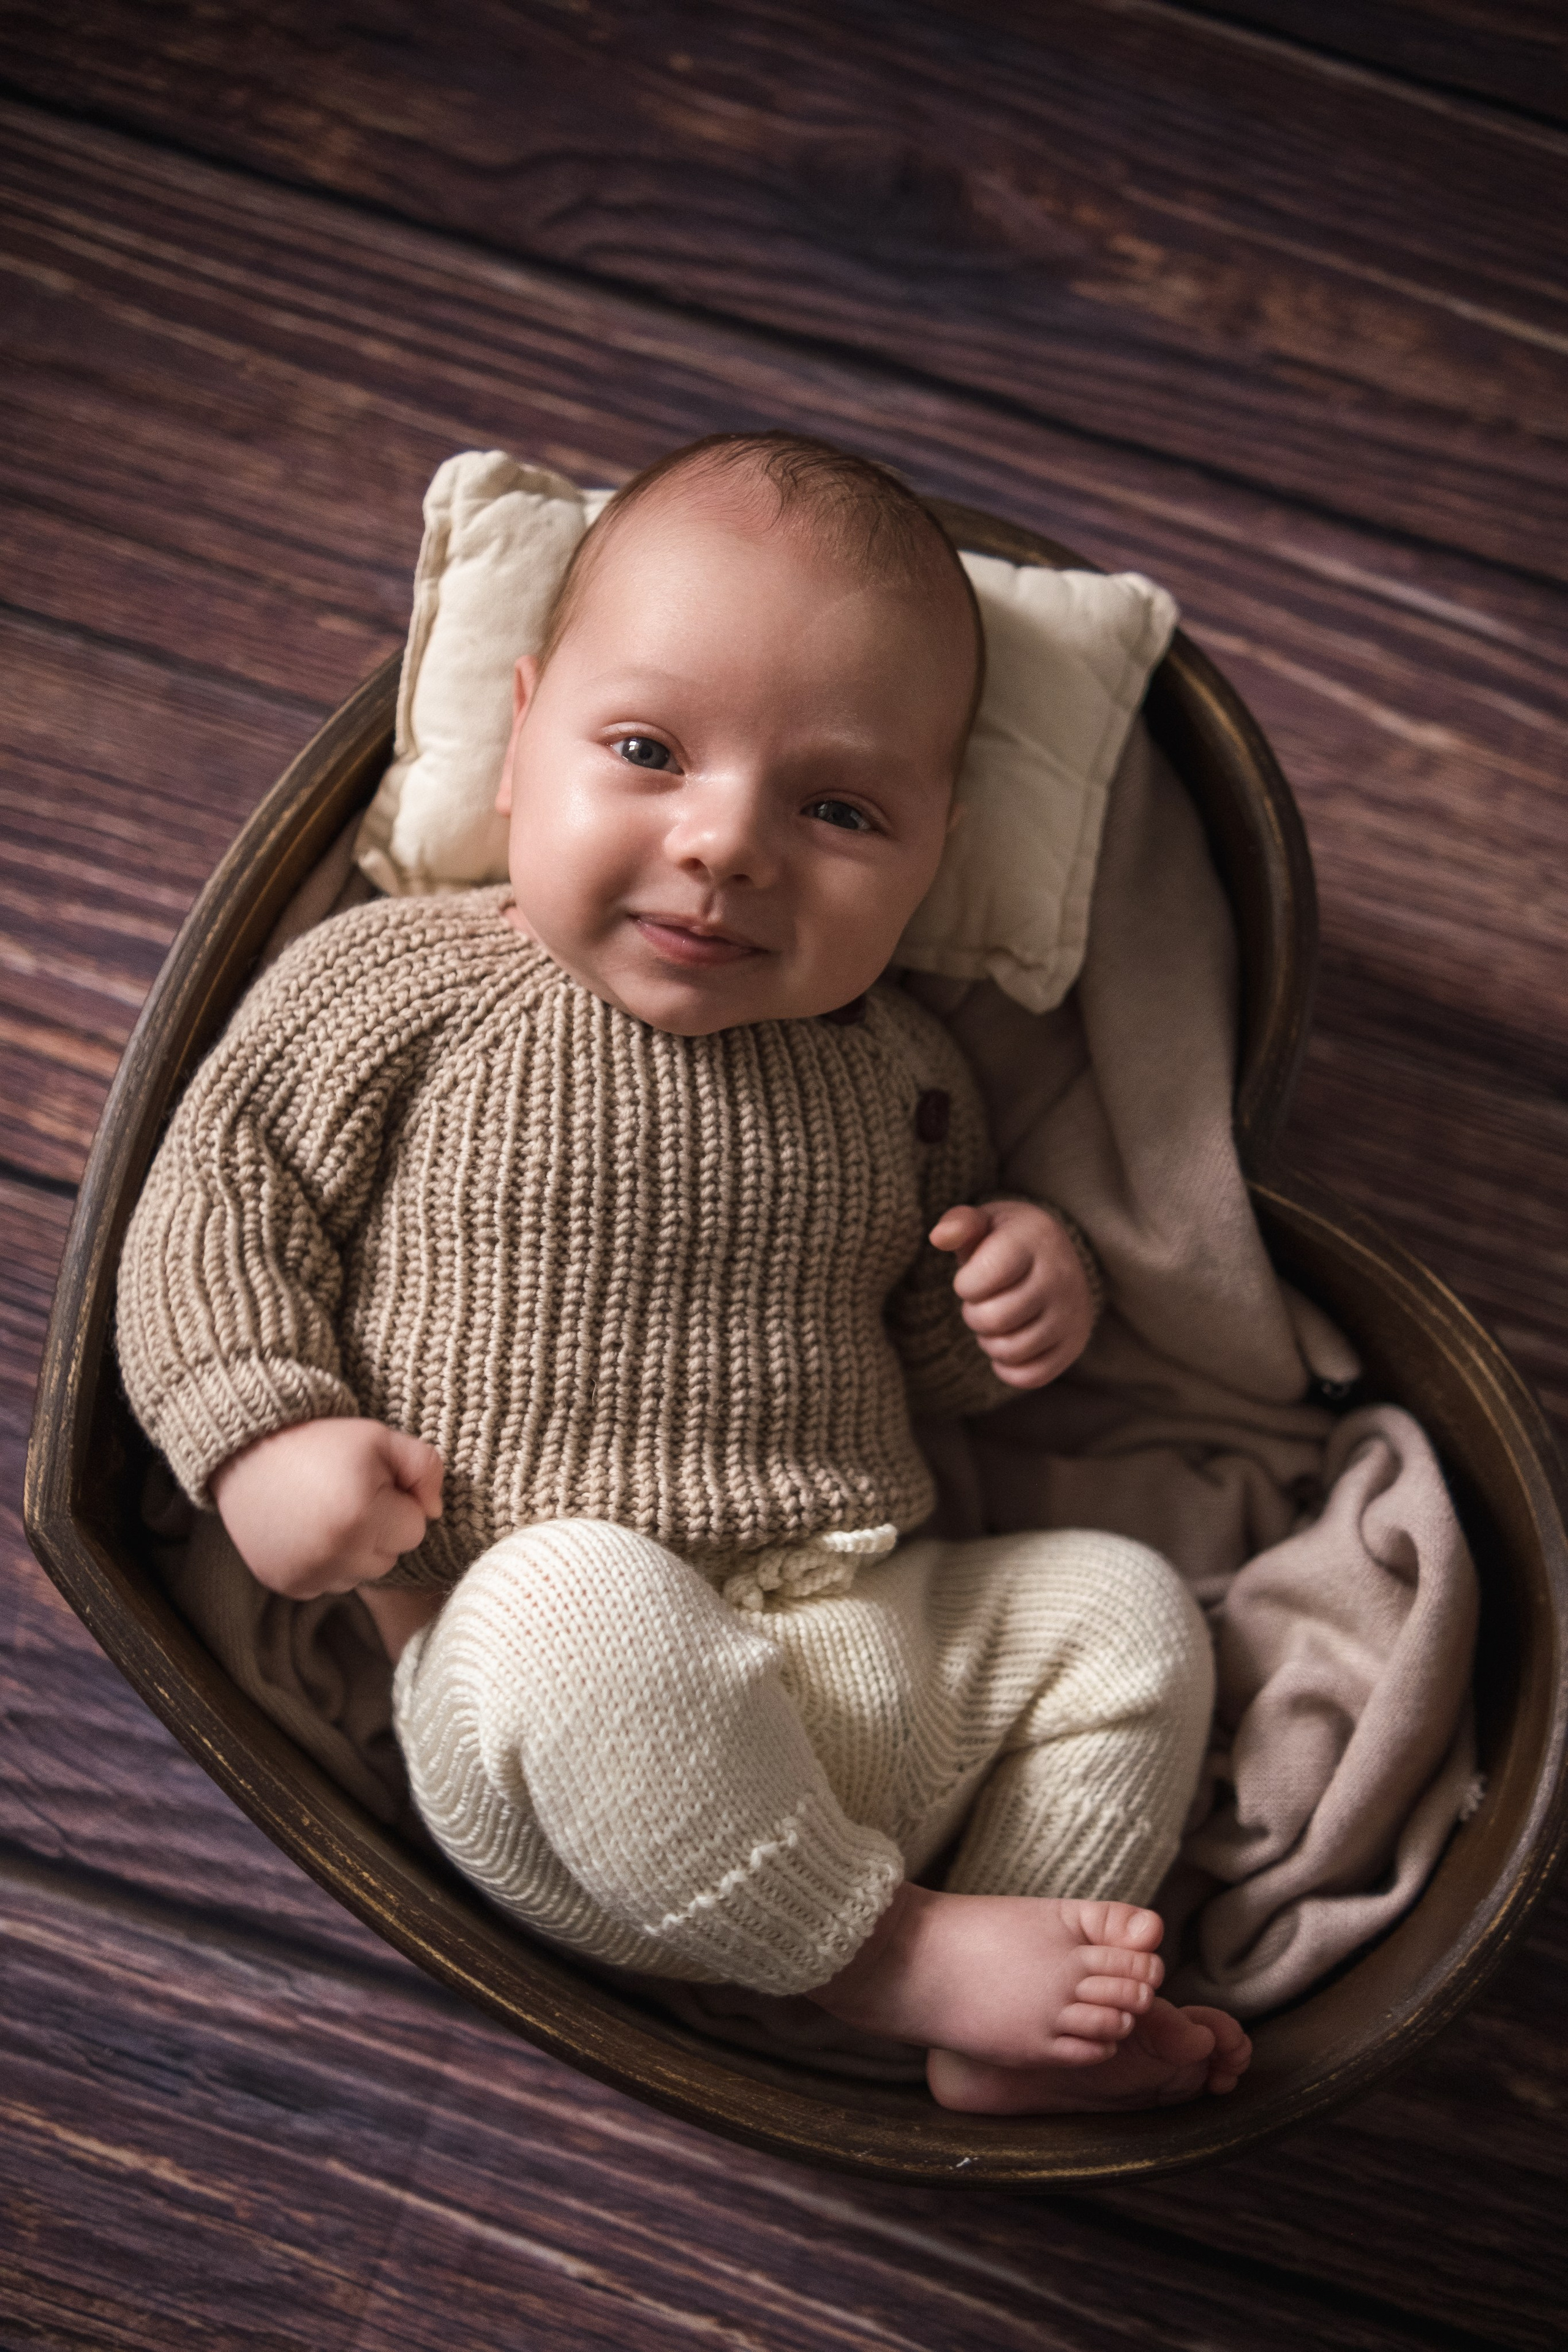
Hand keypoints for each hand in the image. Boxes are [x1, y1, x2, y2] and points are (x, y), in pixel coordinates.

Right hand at [209, 1417, 443, 1599]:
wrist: (248, 1451)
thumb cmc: (321, 1442)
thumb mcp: (380, 1439)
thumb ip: (425, 1468)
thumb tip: (434, 1512)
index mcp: (362, 1517)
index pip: (414, 1530)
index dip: (398, 1502)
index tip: (370, 1482)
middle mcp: (334, 1555)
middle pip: (389, 1558)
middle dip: (379, 1529)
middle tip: (346, 1495)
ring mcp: (307, 1575)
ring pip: (361, 1576)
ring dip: (354, 1550)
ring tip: (326, 1512)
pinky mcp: (286, 1585)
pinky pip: (329, 1585)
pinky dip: (326, 1563)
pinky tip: (308, 1531)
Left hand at [929, 1198, 1095, 1389]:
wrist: (1057, 1256)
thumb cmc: (1007, 1239)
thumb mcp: (985, 1221)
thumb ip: (959, 1223)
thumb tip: (939, 1237)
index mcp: (1034, 1240)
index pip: (982, 1280)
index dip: (966, 1285)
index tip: (973, 1277)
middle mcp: (1060, 1277)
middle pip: (993, 1320)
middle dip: (975, 1314)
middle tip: (982, 1302)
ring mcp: (1071, 1314)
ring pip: (1010, 1352)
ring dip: (989, 1341)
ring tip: (996, 1320)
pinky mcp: (1074, 1344)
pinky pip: (1030, 1377)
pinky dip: (1008, 1367)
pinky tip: (1009, 1342)